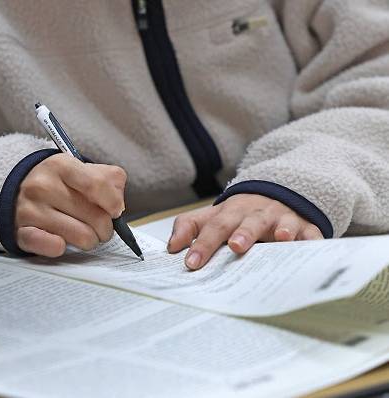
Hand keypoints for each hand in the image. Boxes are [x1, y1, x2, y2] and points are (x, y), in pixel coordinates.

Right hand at [16, 153, 126, 256]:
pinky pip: (53, 248)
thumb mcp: (80, 169)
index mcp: (60, 166)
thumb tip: (118, 205)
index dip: (114, 203)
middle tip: (99, 226)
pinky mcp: (22, 233)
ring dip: (89, 240)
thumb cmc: (56, 183)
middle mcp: (42, 186)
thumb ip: (108, 179)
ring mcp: (30, 210)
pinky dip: (62, 248)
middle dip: (105, 228)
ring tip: (82, 233)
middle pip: (96, 217)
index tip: (115, 211)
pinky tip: (61, 241)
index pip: (97, 185)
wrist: (14, 191)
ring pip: (82, 237)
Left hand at [168, 194, 322, 269]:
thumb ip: (189, 227)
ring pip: (282, 223)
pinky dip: (314, 240)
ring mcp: (282, 219)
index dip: (203, 244)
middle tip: (236, 246)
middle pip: (248, 222)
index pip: (214, 227)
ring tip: (282, 237)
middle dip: (243, 233)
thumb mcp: (213, 216)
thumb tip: (172, 246)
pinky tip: (315, 247)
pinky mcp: (305, 227)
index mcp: (231, 213)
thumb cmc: (240, 214)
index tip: (192, 262)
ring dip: (282, 229)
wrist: (276, 194)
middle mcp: (256, 214)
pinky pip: (311, 233)